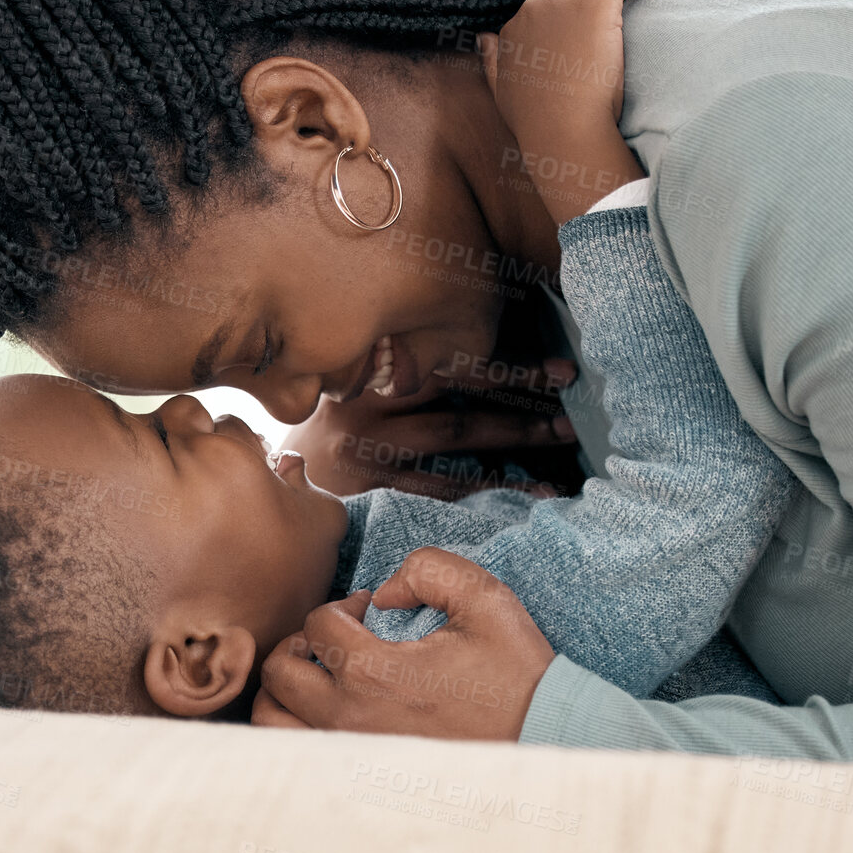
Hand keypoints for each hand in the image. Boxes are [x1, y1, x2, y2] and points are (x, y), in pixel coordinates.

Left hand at [254, 549, 556, 740]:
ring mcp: (350, 750)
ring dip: (287, 686)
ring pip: (273, 720)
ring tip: (321, 673)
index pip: (317, 624)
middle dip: (301, 641)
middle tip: (336, 636)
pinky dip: (295, 724)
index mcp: (374, 671)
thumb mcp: (484, 597)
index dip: (342, 603)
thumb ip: (428, 568)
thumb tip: (387, 590)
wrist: (540, 733)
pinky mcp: (359, 772)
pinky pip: (296, 752)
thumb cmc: (512, 669)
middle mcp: (350, 716)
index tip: (370, 609)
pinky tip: (329, 706)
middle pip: (279, 670)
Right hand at [282, 354, 581, 500]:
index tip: (560, 370)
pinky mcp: (375, 493)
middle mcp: (371, 409)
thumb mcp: (363, 382)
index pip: (453, 366)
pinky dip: (488, 491)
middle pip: (458, 408)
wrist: (277, 472)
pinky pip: (441, 491)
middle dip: (522, 409)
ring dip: (512, 449)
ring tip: (561, 452)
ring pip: (454, 450)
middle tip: (574, 410)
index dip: (509, 369)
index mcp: (374, 371)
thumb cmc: (339, 420)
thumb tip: (483, 359)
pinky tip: (529, 494)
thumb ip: (409, 369)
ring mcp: (372, 455)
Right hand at [478, 0, 656, 224]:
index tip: (588, 15)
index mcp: (514, 29)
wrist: (565, 131)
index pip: (543, 2)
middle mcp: (535, 8)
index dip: (567, 5)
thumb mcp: (503, 93)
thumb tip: (484, 37)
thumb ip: (493, 63)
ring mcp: (564, 2)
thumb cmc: (540, 124)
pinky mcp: (595, 3)